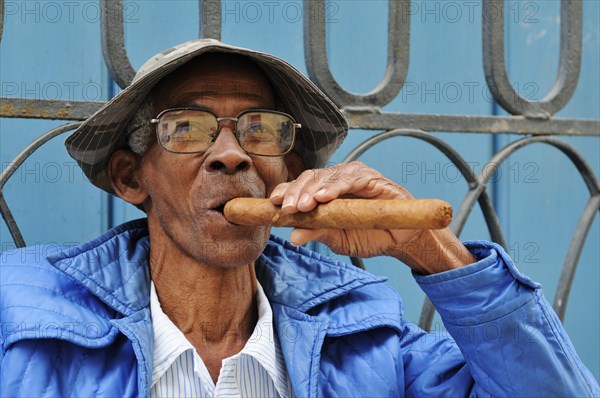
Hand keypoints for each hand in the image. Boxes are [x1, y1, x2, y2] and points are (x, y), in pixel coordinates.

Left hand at [269, 162, 474, 273]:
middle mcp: (336, 180)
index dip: (286, 192)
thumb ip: (318, 233)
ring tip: (304, 204)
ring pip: (327, 176)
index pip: (300, 187)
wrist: (401, 239)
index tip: (274, 204)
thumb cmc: (369, 234)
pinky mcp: (371, 178)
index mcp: (324, 192)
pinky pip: (351, 178)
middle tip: (288, 208)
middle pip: (310, 178)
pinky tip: (325, 196)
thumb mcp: (338, 239)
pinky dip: (337, 186)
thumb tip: (293, 237)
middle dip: (296, 192)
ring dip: (313, 190)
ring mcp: (353, 176)